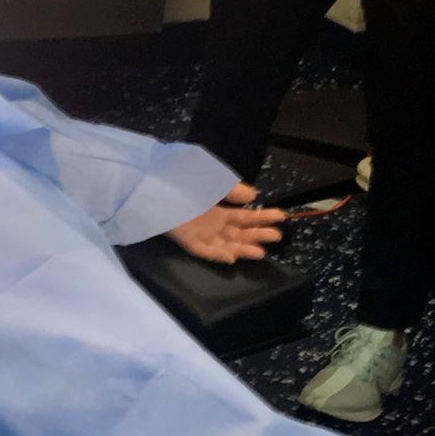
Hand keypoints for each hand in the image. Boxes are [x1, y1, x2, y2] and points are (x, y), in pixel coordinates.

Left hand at [168, 184, 287, 264]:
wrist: (152, 181)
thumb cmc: (181, 178)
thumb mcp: (211, 179)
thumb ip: (231, 189)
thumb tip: (253, 195)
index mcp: (217, 209)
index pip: (245, 217)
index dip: (264, 217)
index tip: (282, 217)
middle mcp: (211, 223)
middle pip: (238, 233)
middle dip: (258, 235)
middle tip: (277, 237)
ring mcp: (198, 232)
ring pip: (224, 245)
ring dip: (242, 249)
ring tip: (261, 253)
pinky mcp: (184, 238)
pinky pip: (202, 250)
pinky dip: (216, 254)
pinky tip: (230, 257)